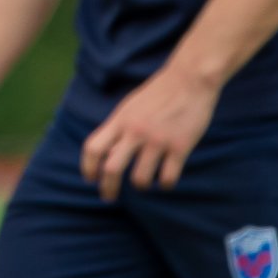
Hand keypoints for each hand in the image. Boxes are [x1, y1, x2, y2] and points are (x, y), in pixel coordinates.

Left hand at [81, 65, 220, 200]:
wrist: (189, 79)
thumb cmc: (157, 94)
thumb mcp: (129, 108)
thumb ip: (118, 130)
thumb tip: (106, 157)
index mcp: (120, 120)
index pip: (93, 148)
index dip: (87, 167)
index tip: (90, 179)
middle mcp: (135, 132)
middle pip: (111, 169)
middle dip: (107, 188)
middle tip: (108, 197)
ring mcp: (158, 140)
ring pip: (140, 179)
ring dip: (141, 185)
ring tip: (144, 183)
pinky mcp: (180, 147)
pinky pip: (168, 178)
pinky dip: (166, 184)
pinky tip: (166, 179)